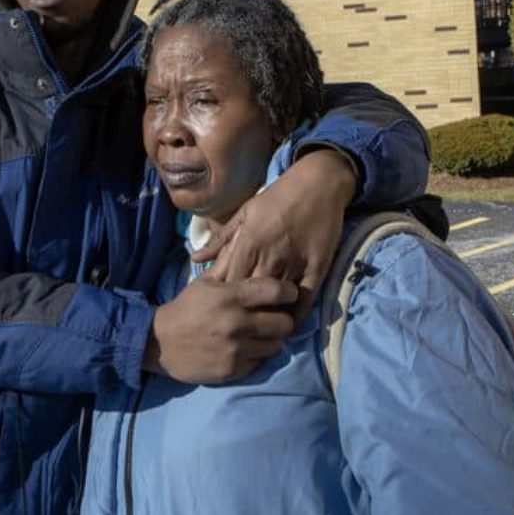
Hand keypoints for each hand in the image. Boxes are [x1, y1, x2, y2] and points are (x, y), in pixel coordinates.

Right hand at [145, 275, 297, 383]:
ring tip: (259, 336)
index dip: (288, 292)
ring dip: (270, 340)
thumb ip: (229, 263)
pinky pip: (260, 363)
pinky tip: (245, 349)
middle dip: (282, 319)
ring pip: (276, 346)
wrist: (158, 343)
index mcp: (229, 297)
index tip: (288, 294)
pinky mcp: (232, 370)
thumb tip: (246, 237)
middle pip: (284, 323)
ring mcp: (235, 349)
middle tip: (274, 318)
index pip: (276, 291)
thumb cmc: (186, 309)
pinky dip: (256, 356)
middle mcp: (236, 323)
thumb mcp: (204, 282)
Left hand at [193, 149, 356, 321]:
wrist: (318, 183)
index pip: (231, 281)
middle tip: (236, 327)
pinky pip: (306, 297)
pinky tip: (289, 322)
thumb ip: (220, 239)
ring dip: (269, 314)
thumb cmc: (277, 198)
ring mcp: (295, 262)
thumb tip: (195, 259)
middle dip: (244, 310)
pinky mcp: (318, 266)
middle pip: (252, 294)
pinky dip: (297, 312)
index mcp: (248, 242)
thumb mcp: (245, 212)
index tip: (220, 310)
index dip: (225, 298)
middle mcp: (270, 255)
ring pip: (278, 299)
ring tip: (260, 331)